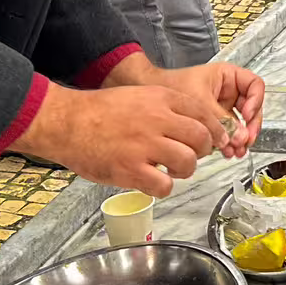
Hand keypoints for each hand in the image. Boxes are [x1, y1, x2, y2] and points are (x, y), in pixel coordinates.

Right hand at [12, 83, 222, 196]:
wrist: (67, 122)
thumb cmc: (99, 112)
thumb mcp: (138, 96)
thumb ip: (166, 109)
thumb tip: (193, 127)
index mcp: (160, 98)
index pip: (204, 113)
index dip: (216, 130)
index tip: (218, 141)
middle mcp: (157, 119)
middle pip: (202, 138)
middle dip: (203, 151)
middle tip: (192, 156)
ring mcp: (144, 145)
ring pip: (188, 163)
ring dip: (184, 170)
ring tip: (169, 170)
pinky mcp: (131, 169)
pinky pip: (164, 185)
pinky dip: (162, 188)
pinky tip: (151, 182)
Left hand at [145, 60, 264, 157]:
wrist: (151, 95)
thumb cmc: (172, 86)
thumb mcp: (201, 102)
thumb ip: (222, 120)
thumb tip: (241, 136)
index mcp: (228, 76)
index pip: (255, 85)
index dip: (255, 101)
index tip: (247, 116)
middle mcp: (229, 91)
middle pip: (252, 107)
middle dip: (250, 126)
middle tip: (246, 140)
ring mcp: (223, 107)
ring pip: (242, 123)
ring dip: (241, 138)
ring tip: (237, 150)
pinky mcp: (215, 121)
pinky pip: (229, 131)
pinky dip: (230, 142)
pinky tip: (227, 151)